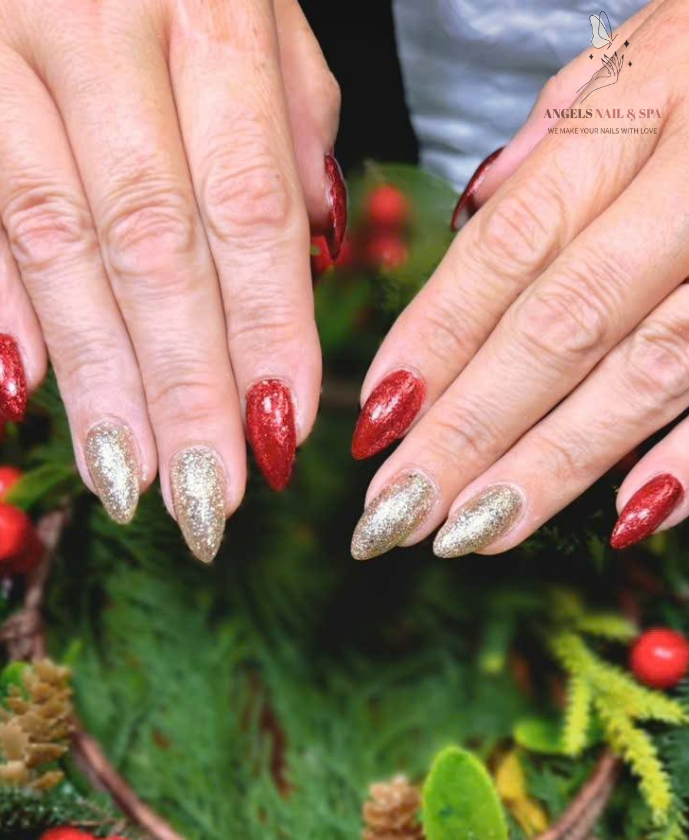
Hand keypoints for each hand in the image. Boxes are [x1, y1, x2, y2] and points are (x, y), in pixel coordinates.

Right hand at [0, 0, 342, 560]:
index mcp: (209, 7)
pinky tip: (28, 396)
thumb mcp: (260, 4)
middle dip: (183, 385)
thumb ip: (287, 125)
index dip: (266, 328)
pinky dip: (3, 310)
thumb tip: (313, 259)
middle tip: (206, 498)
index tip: (280, 432)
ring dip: (97, 378)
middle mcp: (98, 28)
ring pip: (54, 241)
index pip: (248, 205)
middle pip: (152, 243)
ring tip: (130, 480)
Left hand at [350, 0, 688, 560]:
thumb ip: (563, 136)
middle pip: (560, 323)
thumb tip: (477, 212)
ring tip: (473, 532)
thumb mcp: (648, 57)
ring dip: (552, 464)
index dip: (435, 337)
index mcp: (641, 102)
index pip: (510, 242)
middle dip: (468, 429)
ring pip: (646, 368)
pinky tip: (625, 517)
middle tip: (395, 512)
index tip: (374, 419)